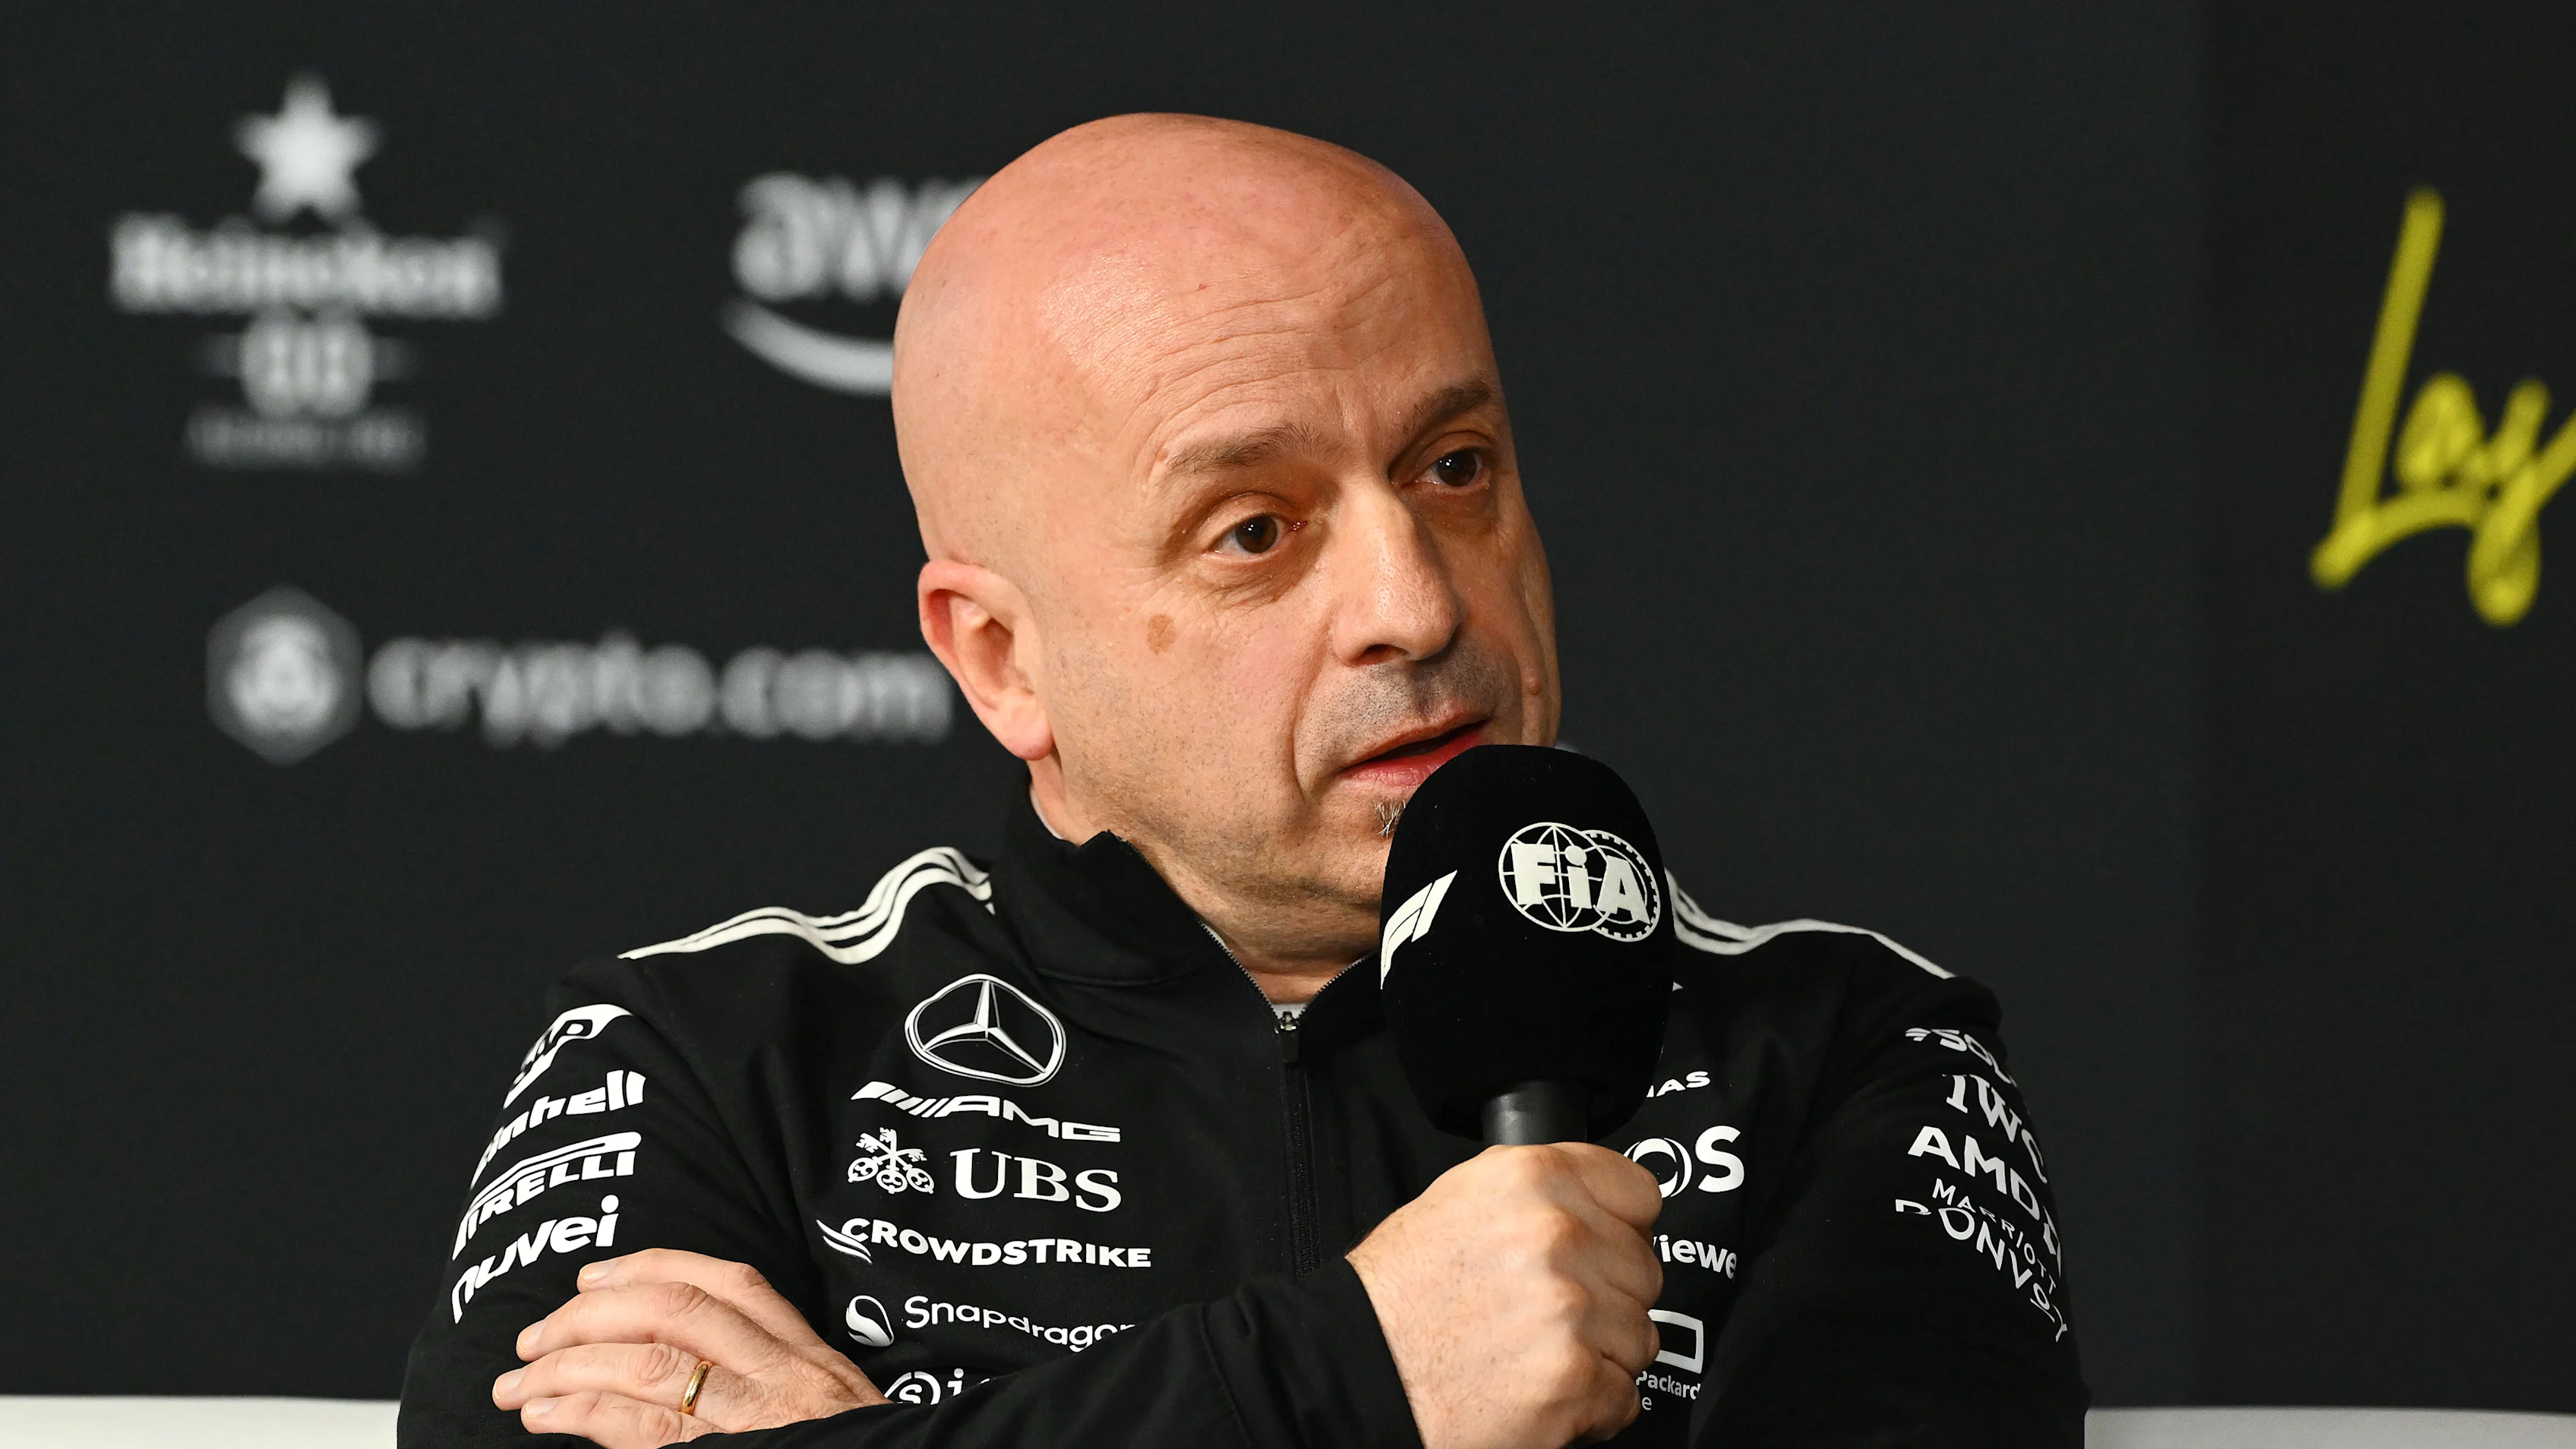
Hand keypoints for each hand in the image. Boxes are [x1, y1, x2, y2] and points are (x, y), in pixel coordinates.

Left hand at [493, 1249, 883, 1445]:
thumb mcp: (830, 1412)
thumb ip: (773, 1379)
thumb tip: (678, 1357)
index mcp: (810, 1358)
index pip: (731, 1282)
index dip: (652, 1266)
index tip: (593, 1277)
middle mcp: (785, 1379)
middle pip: (676, 1312)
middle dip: (589, 1316)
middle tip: (533, 1338)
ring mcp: (759, 1422)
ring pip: (652, 1367)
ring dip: (569, 1367)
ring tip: (519, 1384)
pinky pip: (649, 1431)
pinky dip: (588, 1415)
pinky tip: (549, 1417)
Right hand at [1348, 1144, 1664, 1448]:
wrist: (1359, 1375)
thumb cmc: (1396, 1299)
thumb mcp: (1456, 1202)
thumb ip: (1534, 1195)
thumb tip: (1593, 1204)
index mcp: (1531, 1177)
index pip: (1639, 1193)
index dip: (1621, 1228)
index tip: (1603, 1249)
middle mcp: (1557, 1233)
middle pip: (1644, 1270)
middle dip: (1610, 1298)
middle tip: (1552, 1315)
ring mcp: (1572, 1307)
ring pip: (1641, 1335)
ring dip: (1602, 1354)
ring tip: (1539, 1354)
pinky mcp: (1576, 1377)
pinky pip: (1626, 1395)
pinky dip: (1592, 1405)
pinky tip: (1543, 1391)